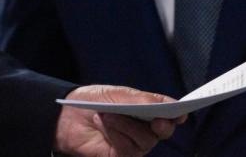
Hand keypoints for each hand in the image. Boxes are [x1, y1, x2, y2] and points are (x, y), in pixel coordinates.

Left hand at [54, 84, 184, 156]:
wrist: (65, 115)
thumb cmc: (92, 101)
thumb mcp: (116, 95)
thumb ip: (142, 99)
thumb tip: (168, 104)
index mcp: (145, 111)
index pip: (167, 114)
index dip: (175, 113)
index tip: (180, 113)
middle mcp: (143, 129)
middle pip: (163, 131)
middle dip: (161, 124)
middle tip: (156, 120)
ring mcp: (133, 145)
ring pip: (145, 140)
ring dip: (126, 125)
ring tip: (106, 115)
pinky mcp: (121, 156)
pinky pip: (129, 150)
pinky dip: (116, 136)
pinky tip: (104, 125)